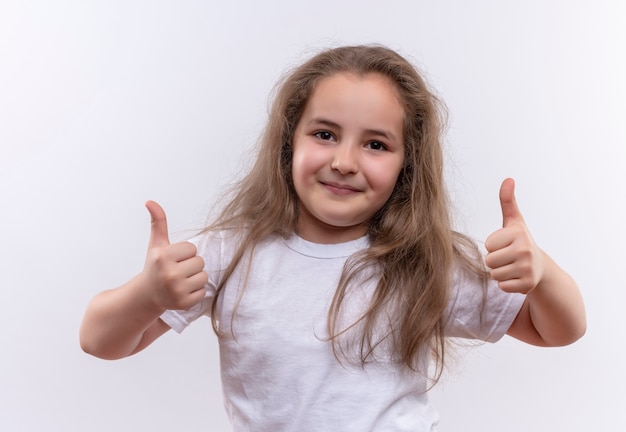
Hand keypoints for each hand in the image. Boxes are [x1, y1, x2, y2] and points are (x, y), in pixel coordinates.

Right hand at [142, 201, 207, 309]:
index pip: (192, 249)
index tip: (174, 259)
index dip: (185, 253)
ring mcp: (177, 290)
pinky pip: (203, 292)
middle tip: (177, 270)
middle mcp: (169, 274)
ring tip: (181, 280)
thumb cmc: (155, 265)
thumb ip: (158, 222)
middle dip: (191, 265)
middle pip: (200, 262)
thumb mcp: (156, 244)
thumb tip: (150, 201)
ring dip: (195, 278)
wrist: (148, 295)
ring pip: (204, 277)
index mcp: (163, 257)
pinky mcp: (184, 303)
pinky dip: (196, 292)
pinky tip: (182, 291)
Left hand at [485, 179, 543, 293]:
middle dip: (495, 260)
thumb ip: (508, 201)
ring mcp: (528, 269)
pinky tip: (517, 277)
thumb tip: (508, 179)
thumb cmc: (520, 241)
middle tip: (509, 258)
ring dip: (500, 273)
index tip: (507, 244)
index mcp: (518, 234)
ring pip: (494, 274)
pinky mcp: (527, 285)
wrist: (540, 267)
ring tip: (512, 266)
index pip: (487, 244)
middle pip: (489, 261)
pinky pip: (502, 286)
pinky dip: (507, 284)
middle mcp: (525, 250)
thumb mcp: (513, 221)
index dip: (493, 246)